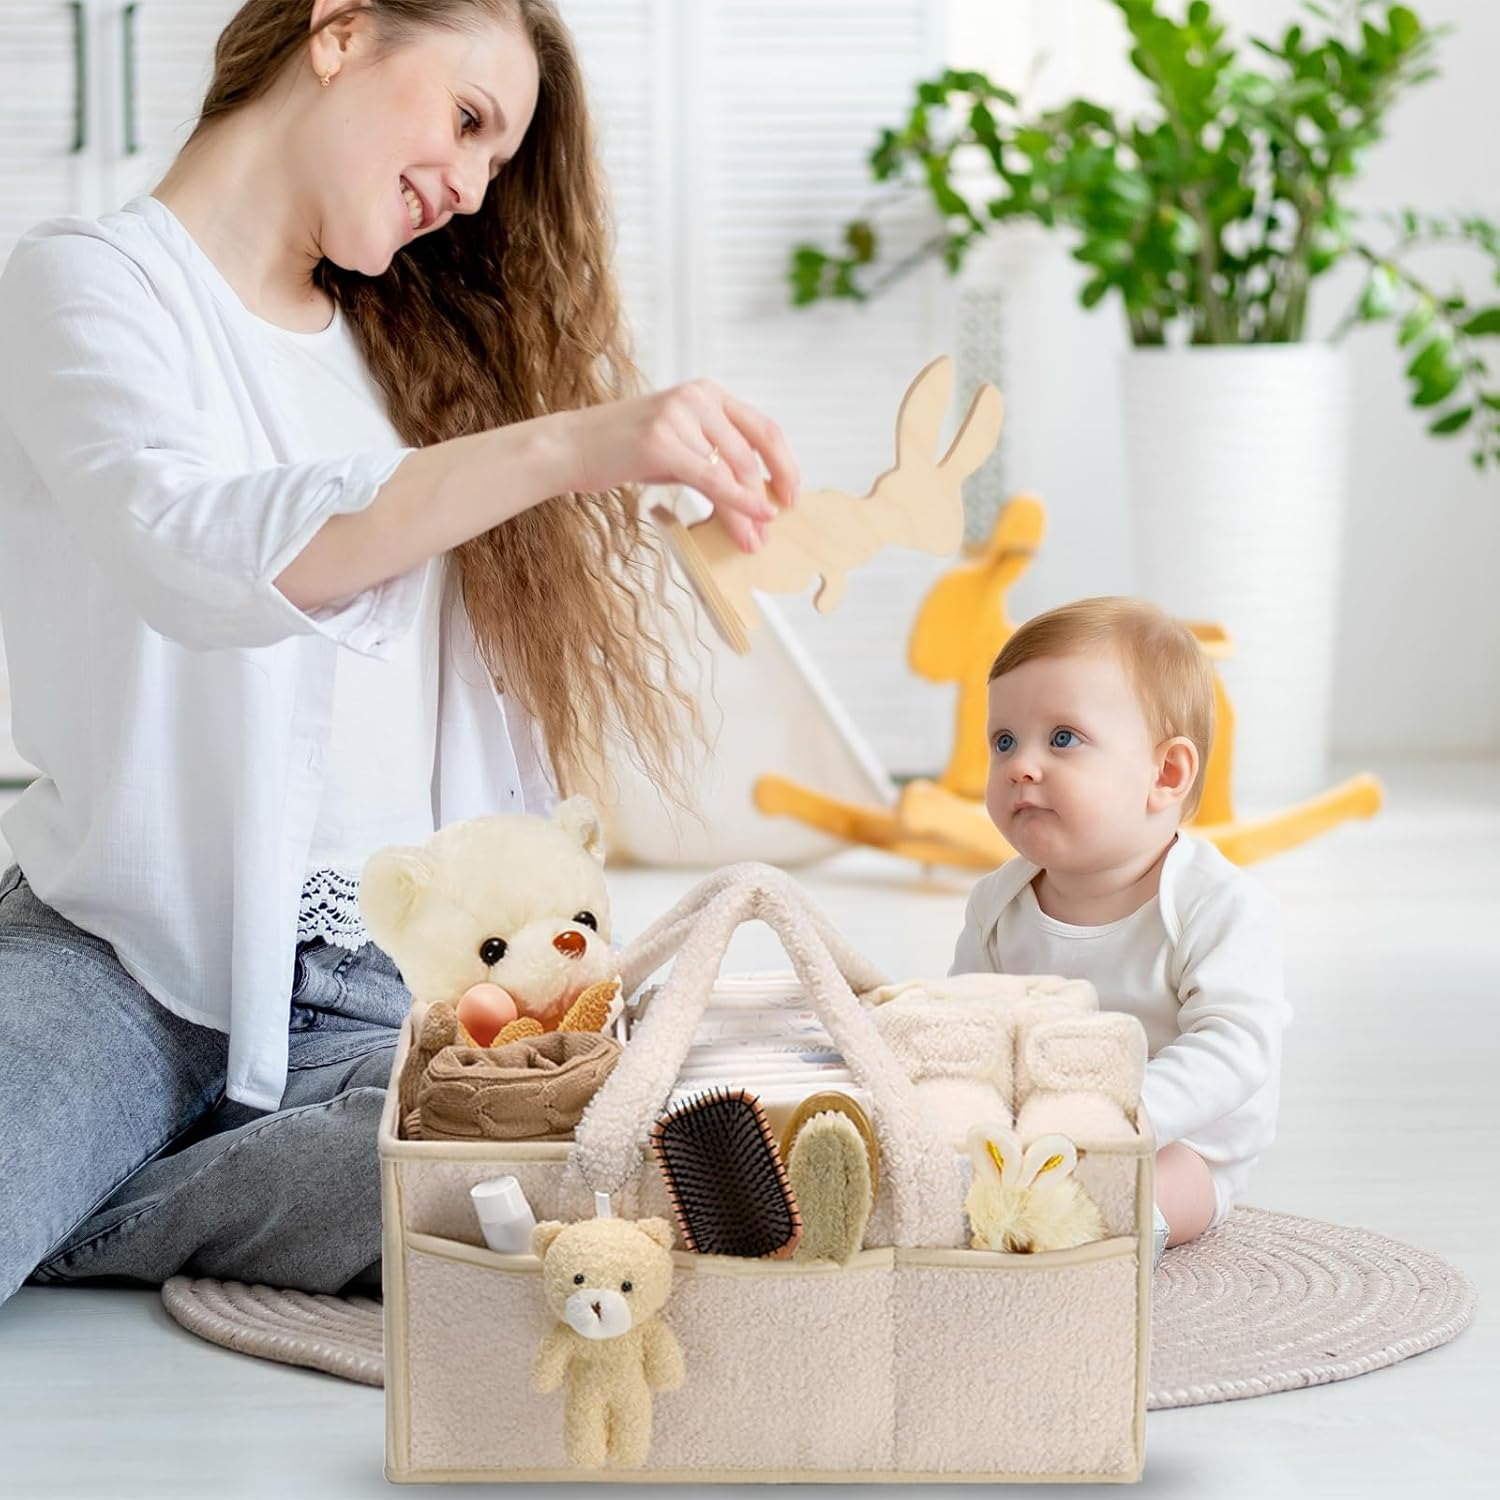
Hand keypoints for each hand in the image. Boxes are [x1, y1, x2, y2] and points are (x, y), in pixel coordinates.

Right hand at [560, 378, 799, 551]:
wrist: (570, 446)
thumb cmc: (623, 449)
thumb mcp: (678, 445)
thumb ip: (714, 457)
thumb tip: (753, 498)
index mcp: (707, 393)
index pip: (763, 428)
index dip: (784, 464)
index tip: (791, 495)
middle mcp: (698, 397)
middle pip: (752, 453)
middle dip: (767, 495)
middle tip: (771, 530)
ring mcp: (680, 416)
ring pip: (733, 470)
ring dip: (749, 511)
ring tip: (753, 540)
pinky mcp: (663, 442)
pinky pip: (713, 478)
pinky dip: (738, 502)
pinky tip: (754, 519)